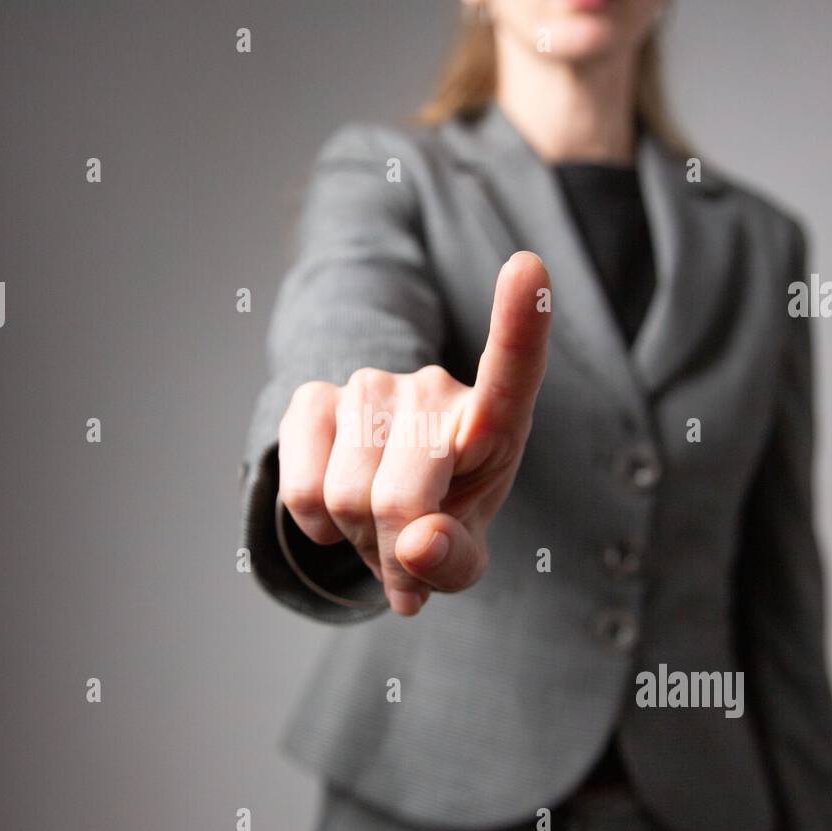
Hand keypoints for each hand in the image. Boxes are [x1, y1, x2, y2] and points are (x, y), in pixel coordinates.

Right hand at [277, 251, 552, 615]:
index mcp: (494, 420)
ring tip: (378, 527)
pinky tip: (338, 515)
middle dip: (396, 553)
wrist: (381, 503)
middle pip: (401, 501)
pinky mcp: (313, 398)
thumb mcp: (463, 557)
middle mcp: (432, 388)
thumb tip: (416, 542)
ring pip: (345, 499)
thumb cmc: (444, 521)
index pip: (512, 369)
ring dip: (357, 539)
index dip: (520, 323)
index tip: (529, 267)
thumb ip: (454, 563)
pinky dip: (317, 525)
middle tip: (407, 557)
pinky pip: (302, 490)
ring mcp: (370, 386)